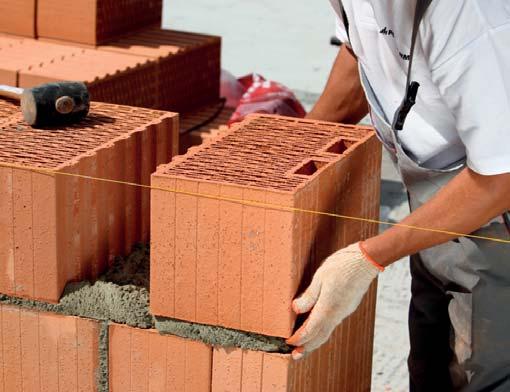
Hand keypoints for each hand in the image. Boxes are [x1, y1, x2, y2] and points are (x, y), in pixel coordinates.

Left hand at [286, 242, 381, 359]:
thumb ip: (309, 295)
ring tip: (304, 346)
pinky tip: (317, 329)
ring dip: (314, 341)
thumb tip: (296, 309)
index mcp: (328, 307)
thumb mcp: (320, 277)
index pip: (310, 329)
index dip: (299, 338)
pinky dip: (322, 331)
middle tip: (294, 356)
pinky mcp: (347, 307)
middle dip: (306, 347)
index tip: (288, 343)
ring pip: (327, 331)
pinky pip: (332, 324)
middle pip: (320, 336)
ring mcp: (344, 311)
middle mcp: (337, 314)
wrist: (366, 261)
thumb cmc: (342, 265)